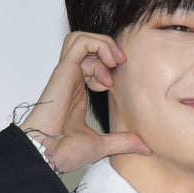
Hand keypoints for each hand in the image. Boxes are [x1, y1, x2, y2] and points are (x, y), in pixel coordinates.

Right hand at [19, 31, 149, 173]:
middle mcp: (71, 80)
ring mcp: (66, 74)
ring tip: (113, 62)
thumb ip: (123, 141)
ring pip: (81, 38)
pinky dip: (98, 46)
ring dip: (102, 44)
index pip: (90, 62)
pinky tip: (108, 67)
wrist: (48, 154)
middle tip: (120, 64)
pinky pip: (80, 43)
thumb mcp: (102, 144)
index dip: (107, 64)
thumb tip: (145, 147)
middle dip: (106, 48)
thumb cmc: (63, 151)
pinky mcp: (63, 71)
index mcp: (76, 92)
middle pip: (85, 45)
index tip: (116, 83)